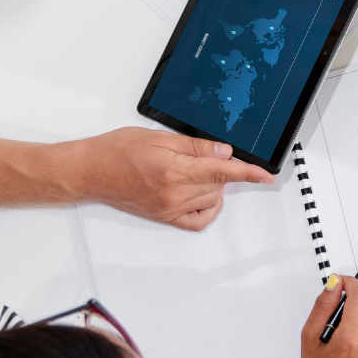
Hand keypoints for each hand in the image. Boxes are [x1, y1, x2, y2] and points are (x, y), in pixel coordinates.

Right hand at [67, 127, 274, 229]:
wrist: (91, 171)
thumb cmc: (117, 150)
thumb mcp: (158, 136)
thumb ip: (195, 146)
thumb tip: (224, 152)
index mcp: (174, 170)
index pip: (222, 171)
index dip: (248, 173)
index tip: (266, 176)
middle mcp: (174, 193)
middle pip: (218, 184)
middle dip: (219, 168)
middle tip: (200, 155)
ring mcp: (170, 209)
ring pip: (211, 199)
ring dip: (211, 184)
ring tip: (189, 169)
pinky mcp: (164, 218)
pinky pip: (198, 220)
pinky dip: (207, 207)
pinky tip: (200, 194)